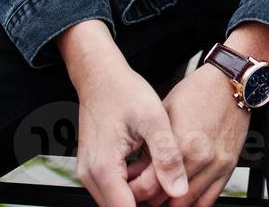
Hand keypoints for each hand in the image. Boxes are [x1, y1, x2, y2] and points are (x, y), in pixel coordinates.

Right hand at [70, 54, 190, 206]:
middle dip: (147, 199)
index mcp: (104, 166)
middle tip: (170, 180)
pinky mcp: (95, 167)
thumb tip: (179, 189)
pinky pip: (114, 188)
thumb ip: (167, 156)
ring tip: (160, 171)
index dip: (152, 205)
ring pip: (118, 200)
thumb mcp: (154, 119)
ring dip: (140, 193)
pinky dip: (132, 184)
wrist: (100, 75)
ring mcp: (90, 172)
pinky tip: (147, 165)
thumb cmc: (123, 90)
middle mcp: (91, 175)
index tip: (170, 195)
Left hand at [129, 63, 250, 206]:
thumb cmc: (196, 93)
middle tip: (142, 195)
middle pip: (167, 199)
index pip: (151, 185)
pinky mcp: (228, 167)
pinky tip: (180, 198)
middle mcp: (201, 158)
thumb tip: (133, 171)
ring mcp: (217, 165)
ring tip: (159, 196)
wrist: (230, 83)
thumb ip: (149, 147)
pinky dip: (192, 204)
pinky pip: (209, 200)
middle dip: (151, 200)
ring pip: (187, 204)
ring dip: (170, 204)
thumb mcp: (163, 114)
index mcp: (181, 143)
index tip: (129, 190)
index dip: (135, 191)